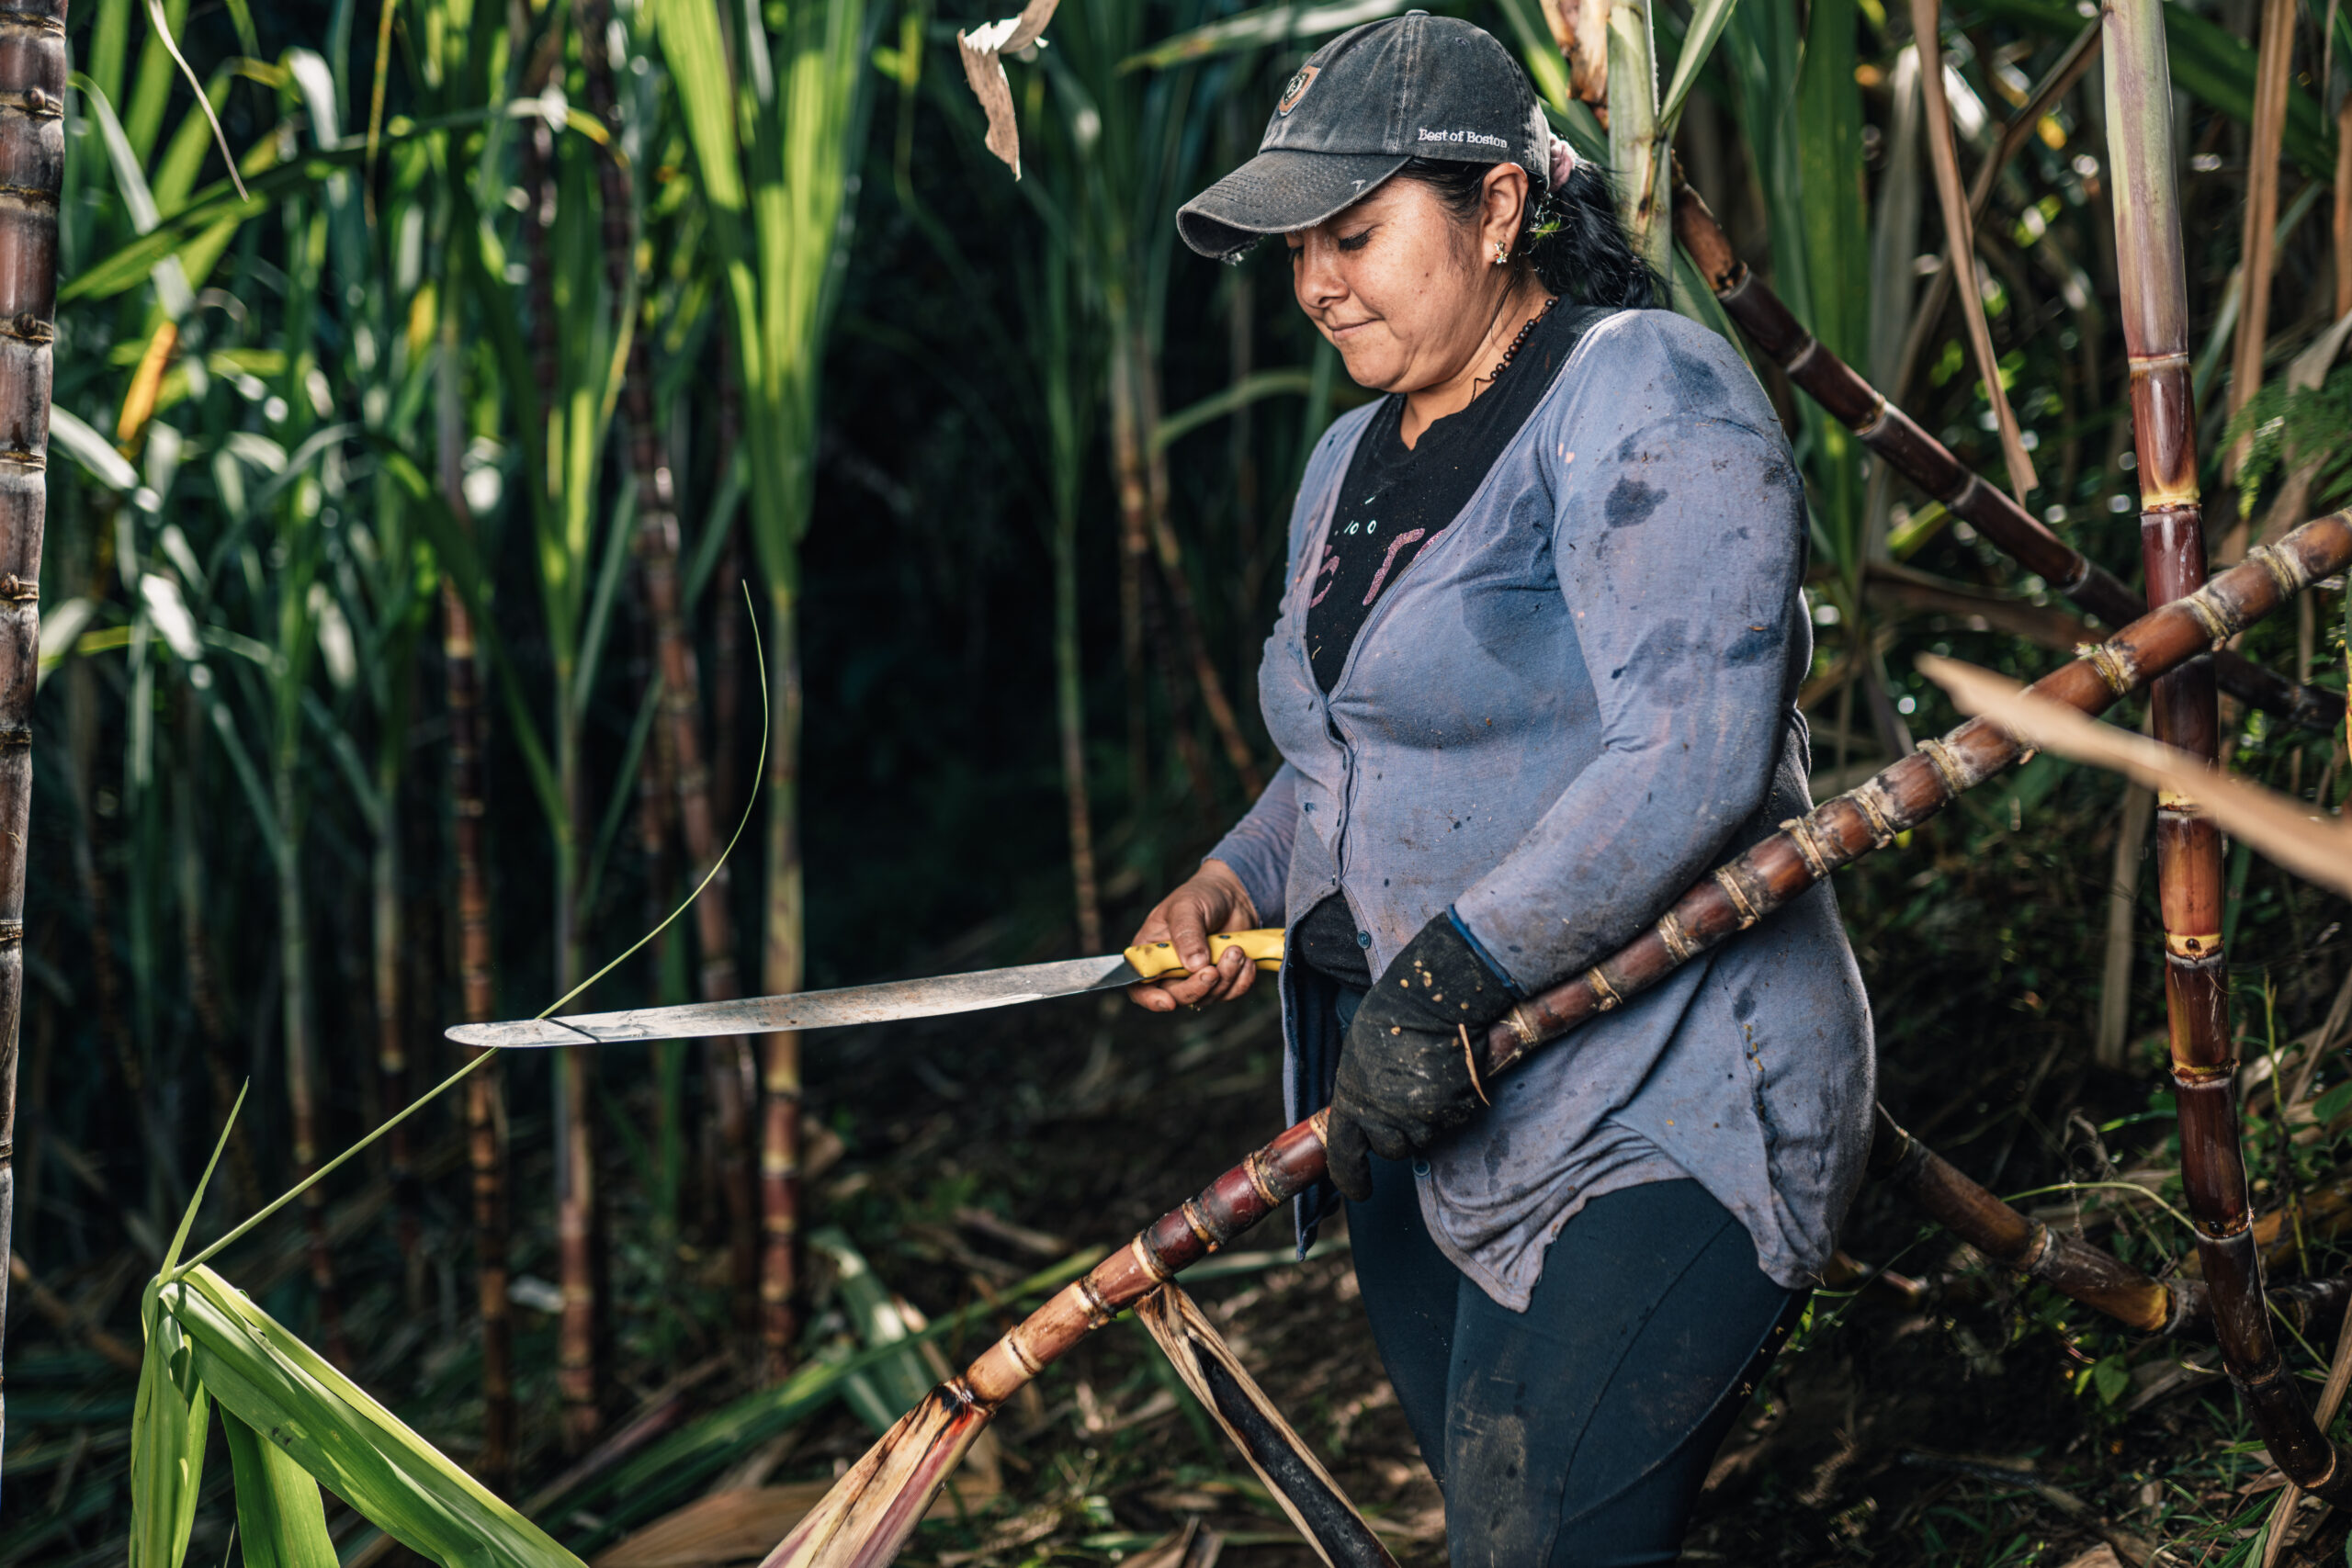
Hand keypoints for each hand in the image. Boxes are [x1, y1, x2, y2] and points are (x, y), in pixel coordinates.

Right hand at [1127, 860, 1262, 1012]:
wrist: (1233, 895)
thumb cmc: (1201, 895)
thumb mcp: (1187, 907)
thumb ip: (1187, 935)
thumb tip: (1193, 965)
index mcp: (1151, 953)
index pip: (1140, 986)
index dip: (1150, 999)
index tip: (1168, 1002)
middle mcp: (1171, 970)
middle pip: (1177, 996)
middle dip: (1197, 988)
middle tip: (1213, 970)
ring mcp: (1197, 976)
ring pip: (1207, 997)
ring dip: (1225, 978)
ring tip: (1236, 950)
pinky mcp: (1222, 979)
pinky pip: (1231, 993)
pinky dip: (1242, 981)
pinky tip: (1246, 960)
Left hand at [1325, 915, 1514, 1201]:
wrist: (1434, 999)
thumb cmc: (1392, 1016)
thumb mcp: (1359, 1055)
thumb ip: (1360, 1089)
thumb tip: (1365, 1111)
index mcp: (1352, 1101)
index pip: (1344, 1157)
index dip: (1351, 1178)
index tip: (1359, 1189)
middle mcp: (1385, 1117)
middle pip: (1393, 1150)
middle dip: (1398, 1135)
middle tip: (1405, 1099)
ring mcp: (1422, 1118)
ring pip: (1425, 1138)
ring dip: (1426, 1120)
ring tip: (1427, 1078)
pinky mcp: (1454, 1111)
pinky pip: (1453, 1121)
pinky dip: (1452, 1106)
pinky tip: (1448, 1075)